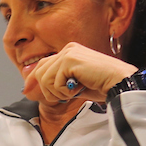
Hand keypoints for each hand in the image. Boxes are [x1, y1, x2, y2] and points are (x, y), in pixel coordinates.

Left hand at [22, 42, 136, 106]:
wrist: (118, 83)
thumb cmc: (101, 85)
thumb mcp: (73, 85)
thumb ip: (56, 83)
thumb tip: (30, 88)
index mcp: (69, 52)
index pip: (42, 65)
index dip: (32, 79)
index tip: (26, 90)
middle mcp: (67, 49)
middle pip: (40, 72)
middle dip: (48, 90)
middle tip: (65, 96)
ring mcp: (68, 53)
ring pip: (45, 78)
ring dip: (58, 92)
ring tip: (73, 92)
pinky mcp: (70, 60)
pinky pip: (55, 82)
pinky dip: (64, 92)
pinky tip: (78, 88)